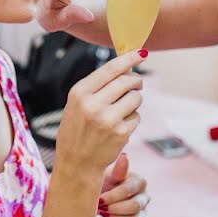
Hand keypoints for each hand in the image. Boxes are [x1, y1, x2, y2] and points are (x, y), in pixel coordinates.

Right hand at [54, 49, 146, 174]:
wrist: (76, 163)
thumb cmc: (77, 129)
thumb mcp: (77, 103)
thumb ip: (97, 86)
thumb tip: (126, 67)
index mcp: (80, 92)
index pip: (110, 69)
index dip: (129, 59)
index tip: (141, 53)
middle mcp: (93, 104)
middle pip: (127, 81)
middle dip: (135, 81)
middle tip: (136, 84)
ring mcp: (108, 119)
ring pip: (136, 98)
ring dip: (134, 101)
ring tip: (122, 110)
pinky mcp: (121, 133)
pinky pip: (137, 116)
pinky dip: (132, 119)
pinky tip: (119, 126)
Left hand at [97, 153, 148, 216]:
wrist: (100, 193)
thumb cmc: (104, 180)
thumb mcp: (108, 173)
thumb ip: (118, 169)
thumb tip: (125, 157)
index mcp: (139, 181)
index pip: (128, 190)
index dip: (113, 196)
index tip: (99, 198)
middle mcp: (145, 196)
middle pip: (135, 207)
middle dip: (115, 209)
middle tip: (101, 207)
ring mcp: (143, 211)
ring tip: (105, 215)